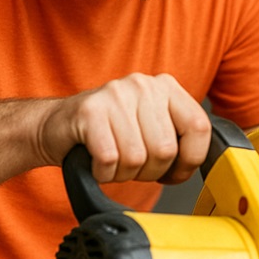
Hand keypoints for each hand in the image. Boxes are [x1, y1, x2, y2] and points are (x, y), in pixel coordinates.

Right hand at [39, 72, 211, 184]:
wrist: (57, 126)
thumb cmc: (109, 132)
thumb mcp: (150, 127)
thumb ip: (178, 138)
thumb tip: (201, 165)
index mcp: (166, 87)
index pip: (199, 127)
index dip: (190, 161)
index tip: (175, 172)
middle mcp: (143, 85)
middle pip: (166, 150)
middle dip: (149, 172)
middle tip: (133, 167)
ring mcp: (115, 95)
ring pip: (137, 158)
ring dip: (124, 174)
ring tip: (114, 162)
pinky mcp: (90, 111)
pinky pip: (110, 159)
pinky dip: (103, 173)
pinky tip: (97, 163)